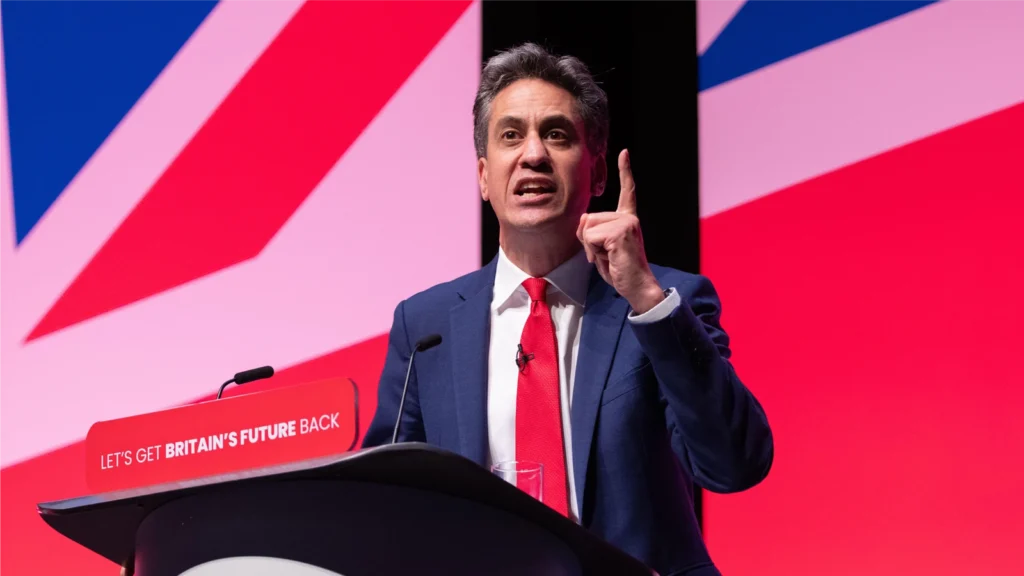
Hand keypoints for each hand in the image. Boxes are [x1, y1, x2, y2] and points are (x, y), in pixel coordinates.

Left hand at [577, 149, 664, 313]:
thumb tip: (584, 218)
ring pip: (588, 228)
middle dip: (588, 241)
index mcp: (626, 219)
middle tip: (605, 255)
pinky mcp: (621, 231)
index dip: (625, 171)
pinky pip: (591, 238)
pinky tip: (610, 259)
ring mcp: (626, 223)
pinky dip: (594, 253)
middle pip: (588, 219)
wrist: (637, 287)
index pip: (627, 191)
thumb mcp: (600, 248)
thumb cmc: (619, 270)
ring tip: (608, 257)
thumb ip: (591, 231)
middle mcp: (628, 217)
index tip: (624, 152)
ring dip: (591, 247)